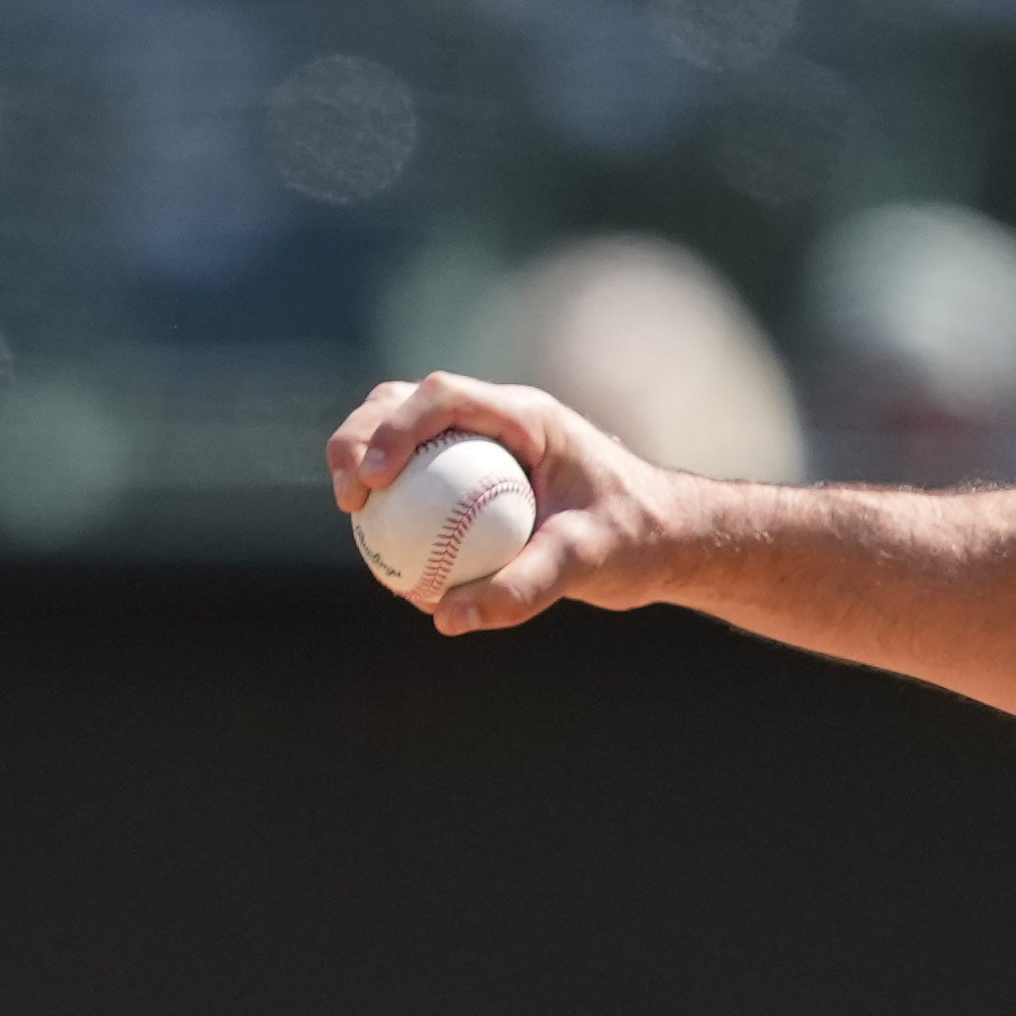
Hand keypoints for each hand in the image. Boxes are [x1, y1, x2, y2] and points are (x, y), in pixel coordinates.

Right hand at [327, 371, 704, 636]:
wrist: (667, 539)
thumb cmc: (636, 539)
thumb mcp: (588, 562)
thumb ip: (523, 586)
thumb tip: (447, 619)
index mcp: (526, 417)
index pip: (443, 397)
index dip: (395, 427)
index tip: (372, 478)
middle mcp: (498, 422)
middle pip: (404, 403)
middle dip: (360, 437)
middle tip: (349, 498)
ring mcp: (483, 446)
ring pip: (404, 436)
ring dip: (365, 463)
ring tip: (355, 517)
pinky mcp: (476, 477)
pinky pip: (421, 482)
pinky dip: (395, 507)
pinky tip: (383, 554)